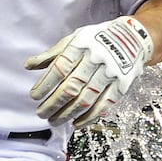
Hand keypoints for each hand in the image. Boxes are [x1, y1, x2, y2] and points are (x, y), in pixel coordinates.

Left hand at [25, 16, 153, 127]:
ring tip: (54, 121)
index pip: (59, 68)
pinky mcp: (121, 84)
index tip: (34, 96)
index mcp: (81, 45)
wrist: (132, 37)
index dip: (45, 84)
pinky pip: (103, 105)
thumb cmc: (98, 39)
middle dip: (53, 104)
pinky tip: (76, 123)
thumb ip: (52, 54)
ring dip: (67, 114)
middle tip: (41, 113)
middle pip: (71, 87)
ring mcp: (110, 73)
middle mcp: (96, 59)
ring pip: (86, 99)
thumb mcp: (74, 39)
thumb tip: (28, 66)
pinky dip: (88, 118)